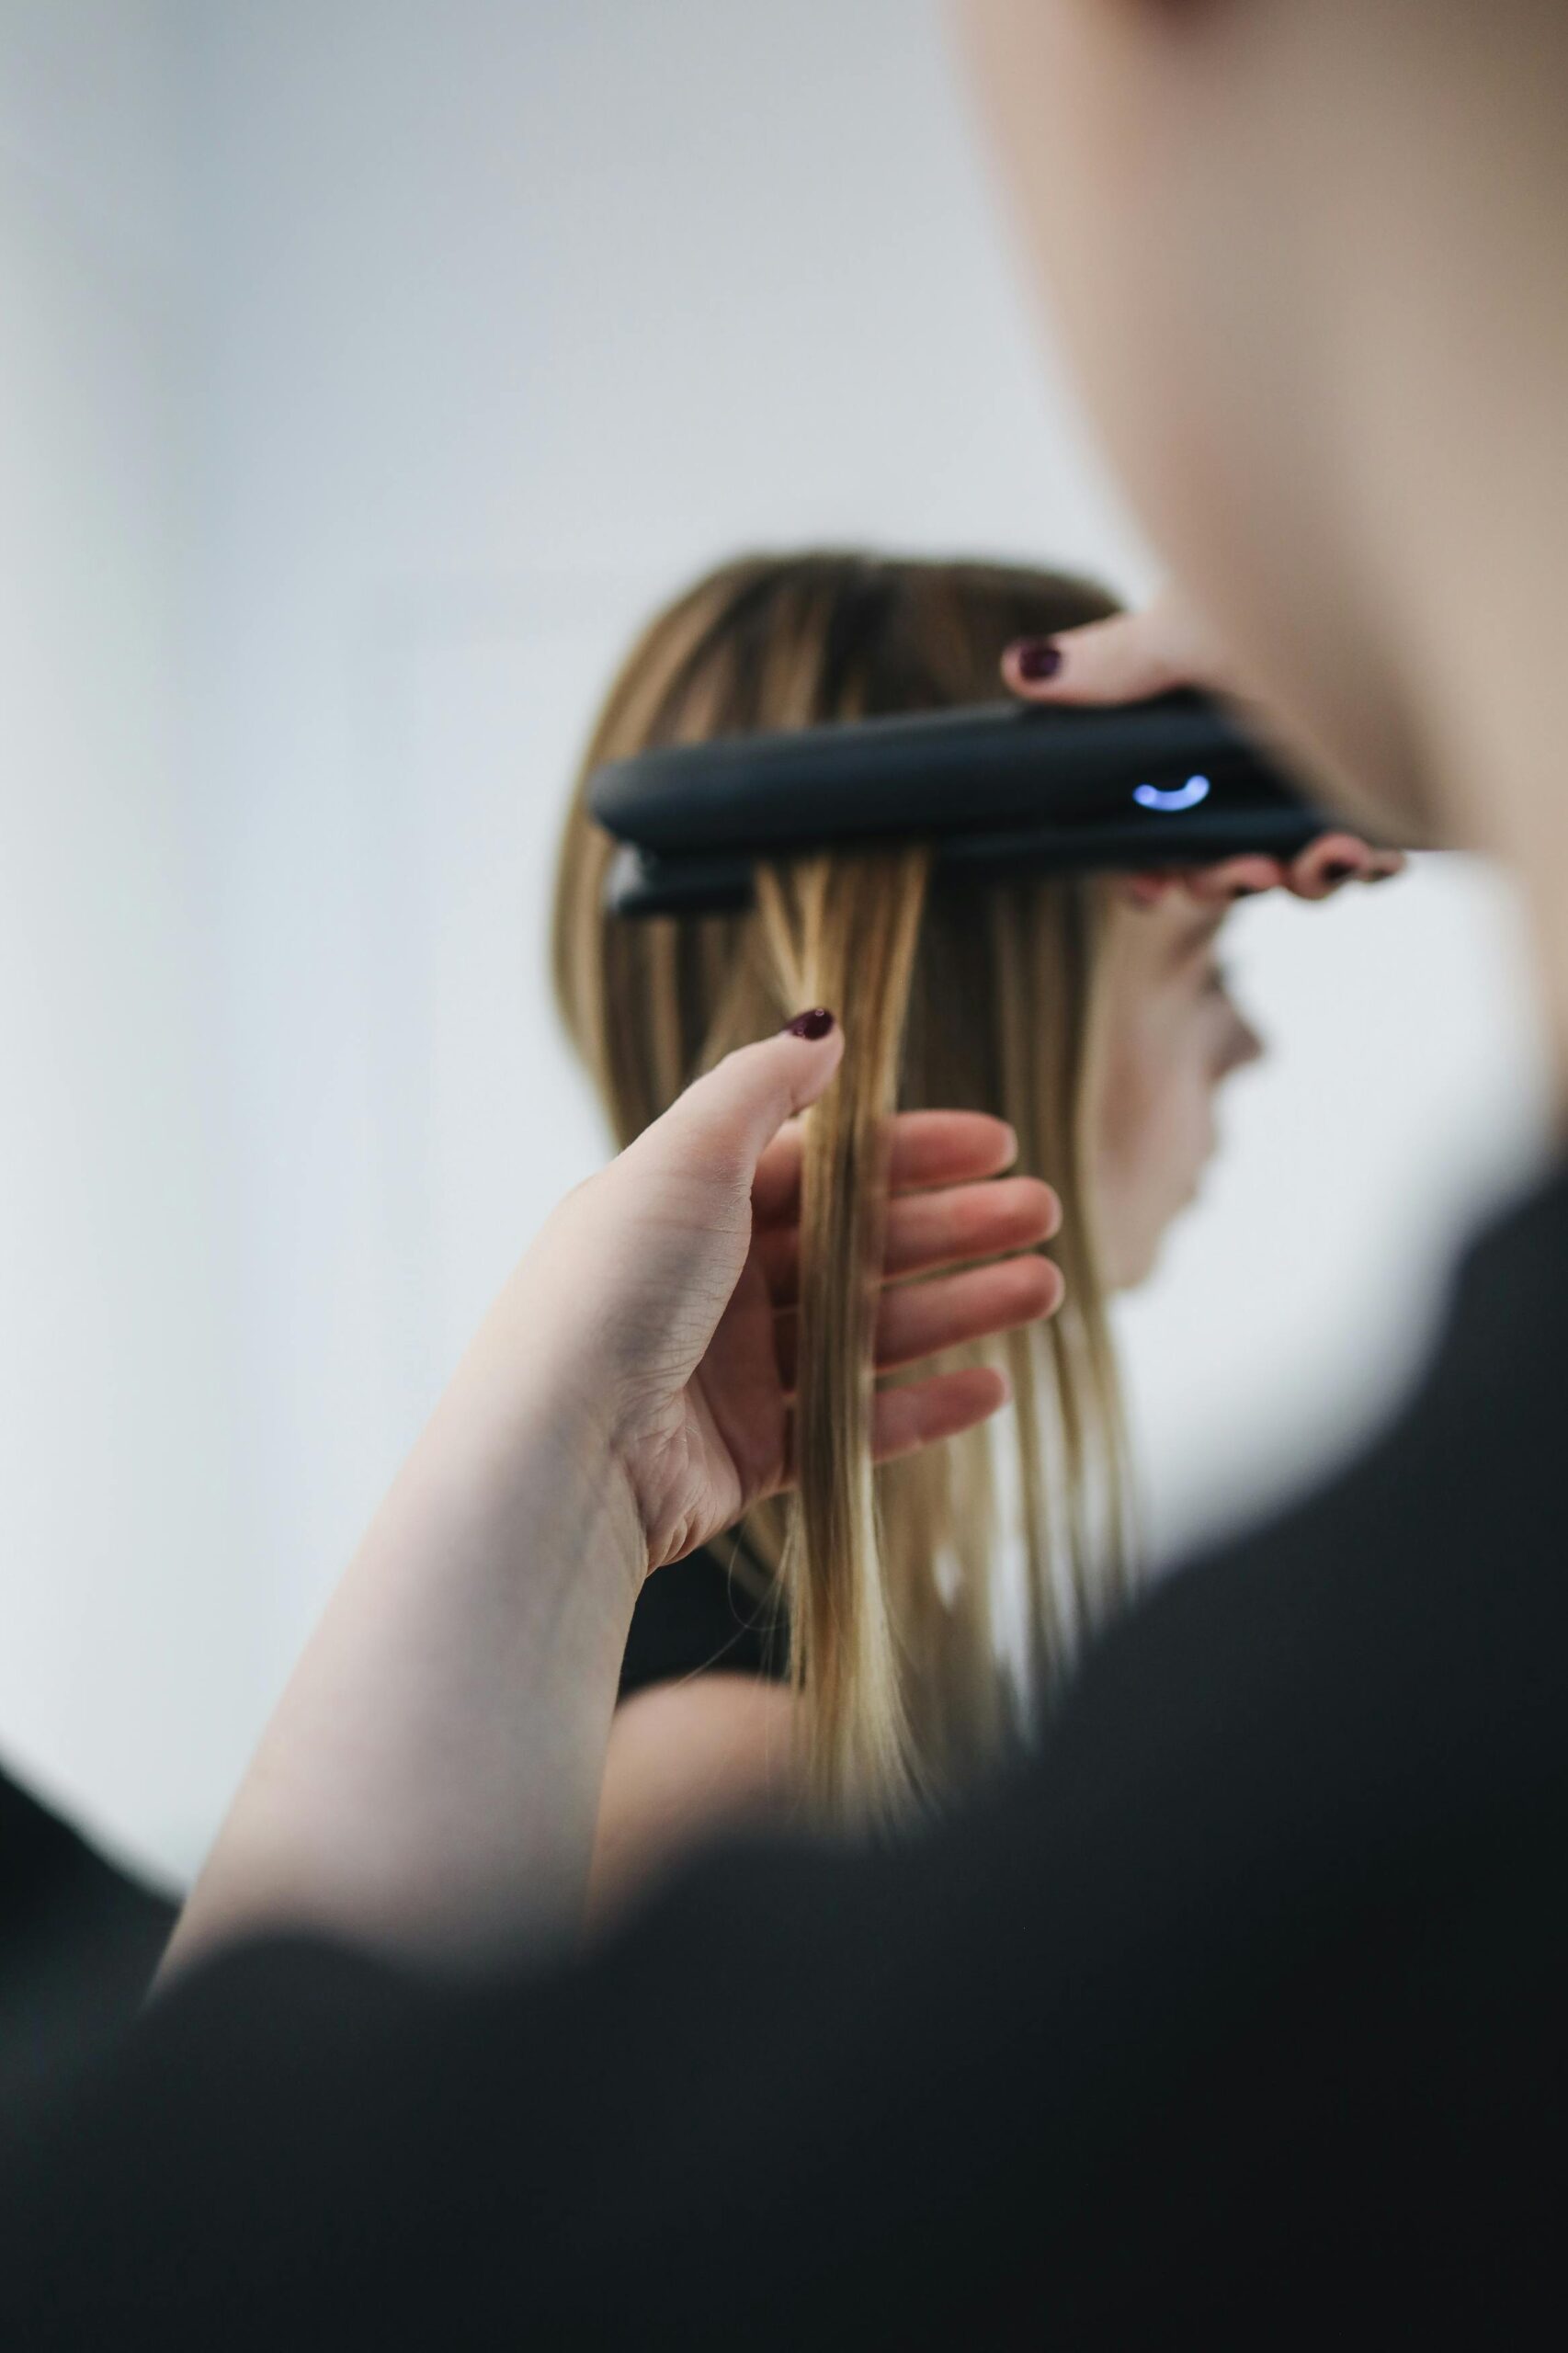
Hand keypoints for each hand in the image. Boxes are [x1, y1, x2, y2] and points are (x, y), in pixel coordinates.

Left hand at [511, 1016, 1059, 1575]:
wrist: (560, 1451)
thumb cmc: (611, 1290)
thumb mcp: (683, 1157)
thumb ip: (759, 1087)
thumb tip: (825, 1028)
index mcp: (690, 1203)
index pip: (823, 1164)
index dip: (912, 1150)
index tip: (997, 1144)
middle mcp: (713, 1282)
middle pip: (859, 1245)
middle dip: (954, 1227)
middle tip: (1042, 1214)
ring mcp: (735, 1372)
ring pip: (871, 1331)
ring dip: (960, 1306)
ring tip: (1045, 1288)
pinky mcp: (751, 1455)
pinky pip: (856, 1423)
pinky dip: (925, 1405)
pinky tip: (992, 1385)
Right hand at [1000, 586, 1405, 903]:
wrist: (1403, 585)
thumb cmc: (1294, 580)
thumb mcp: (1186, 626)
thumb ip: (1111, 665)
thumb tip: (1022, 669)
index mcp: (1194, 728)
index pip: (1154, 823)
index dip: (1149, 868)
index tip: (1153, 890)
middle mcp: (1250, 758)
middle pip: (1221, 858)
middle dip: (1229, 879)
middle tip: (1250, 874)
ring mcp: (1317, 776)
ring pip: (1295, 866)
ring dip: (1306, 879)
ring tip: (1334, 856)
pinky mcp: (1381, 786)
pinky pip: (1369, 853)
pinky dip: (1368, 863)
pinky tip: (1379, 854)